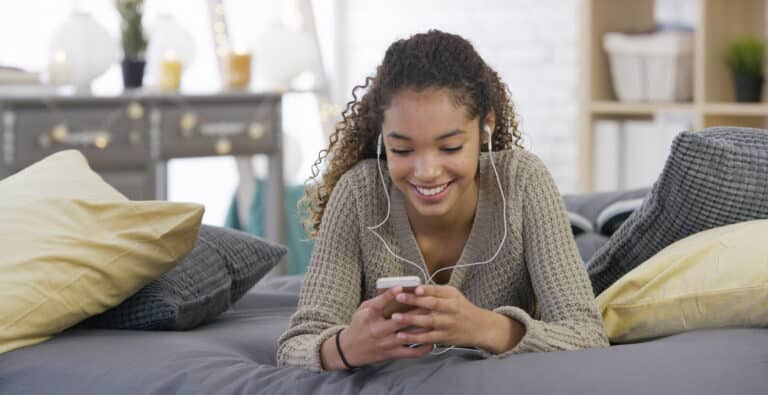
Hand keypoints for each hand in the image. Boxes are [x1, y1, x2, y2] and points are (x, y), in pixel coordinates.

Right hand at [320, 286, 432, 369]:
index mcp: (370, 316)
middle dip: (418, 310)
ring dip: (425, 326)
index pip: (379, 304)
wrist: (350, 350)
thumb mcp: (363, 309)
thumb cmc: (359, 325)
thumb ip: (378, 300)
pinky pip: (413, 352)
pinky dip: (425, 346)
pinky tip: (431, 338)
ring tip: (435, 318)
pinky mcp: (393, 354)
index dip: (390, 295)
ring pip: (411, 335)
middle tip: (430, 302)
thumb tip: (396, 289)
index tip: (400, 287)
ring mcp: (387, 343)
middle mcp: (379, 330)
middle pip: (402, 320)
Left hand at [391, 285, 523, 352]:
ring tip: (395, 318)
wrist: (480, 328)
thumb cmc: (463, 309)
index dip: (426, 289)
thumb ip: (437, 291)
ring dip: (411, 320)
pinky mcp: (444, 338)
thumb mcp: (454, 295)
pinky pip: (428, 338)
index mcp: (452, 296)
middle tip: (398, 298)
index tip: (414, 288)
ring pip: (428, 322)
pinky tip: (401, 336)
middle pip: (432, 304)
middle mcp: (451, 309)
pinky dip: (414, 338)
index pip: (437, 291)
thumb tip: (415, 287)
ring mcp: (448, 324)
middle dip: (414, 301)